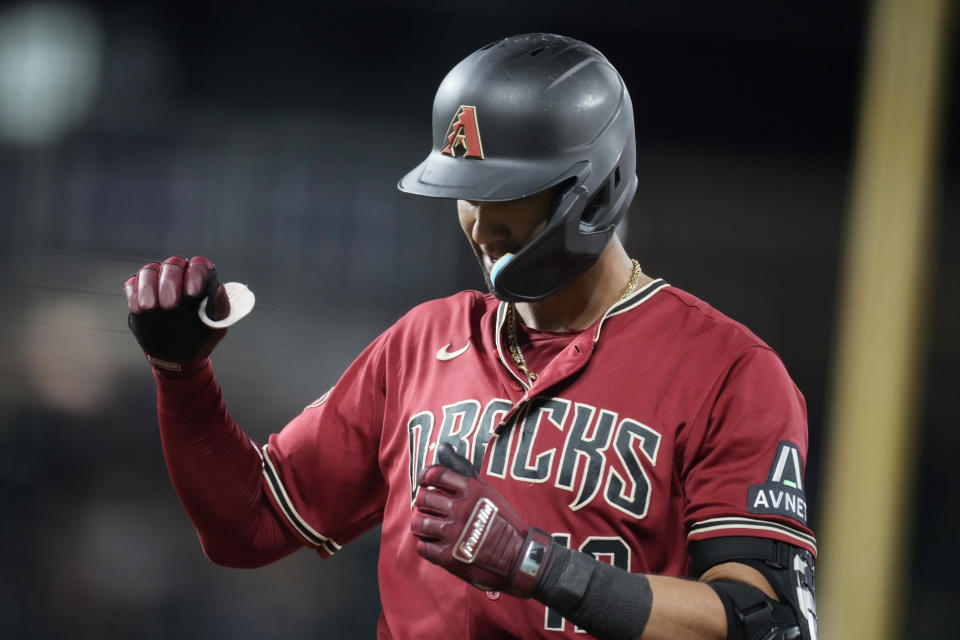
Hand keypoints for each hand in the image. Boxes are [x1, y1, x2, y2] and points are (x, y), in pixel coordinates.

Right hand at [124, 256, 229, 376]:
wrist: (180, 354)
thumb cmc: (202, 336)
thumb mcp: (216, 325)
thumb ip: (218, 306)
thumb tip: (218, 289)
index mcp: (202, 280)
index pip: (199, 265)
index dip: (195, 275)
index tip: (192, 294)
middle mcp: (180, 276)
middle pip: (173, 264)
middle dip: (170, 283)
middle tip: (170, 305)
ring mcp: (158, 282)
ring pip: (150, 271)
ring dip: (148, 287)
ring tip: (150, 307)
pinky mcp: (139, 293)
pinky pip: (132, 284)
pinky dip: (134, 294)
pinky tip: (139, 309)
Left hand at [411, 443, 554, 596]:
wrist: (519, 557)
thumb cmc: (505, 522)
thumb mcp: (488, 492)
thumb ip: (464, 472)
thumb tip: (443, 447)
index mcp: (471, 490)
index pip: (436, 474)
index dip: (426, 477)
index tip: (424, 482)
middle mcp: (460, 509)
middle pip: (424, 498)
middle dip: (424, 502)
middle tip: (429, 507)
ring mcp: (453, 533)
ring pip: (419, 522)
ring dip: (421, 524)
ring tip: (429, 526)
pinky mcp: (449, 557)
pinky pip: (423, 547)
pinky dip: (426, 545)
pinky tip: (435, 544)